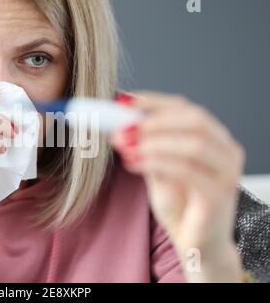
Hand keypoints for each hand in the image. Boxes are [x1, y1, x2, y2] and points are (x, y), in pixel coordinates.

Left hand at [110, 91, 245, 280]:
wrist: (196, 246)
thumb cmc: (180, 205)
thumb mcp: (158, 171)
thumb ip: (147, 148)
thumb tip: (122, 124)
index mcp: (213, 139)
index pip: (186, 108)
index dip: (154, 101)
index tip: (123, 101)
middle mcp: (225, 151)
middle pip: (194, 119)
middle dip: (154, 120)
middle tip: (123, 126)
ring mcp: (226, 173)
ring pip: (193, 143)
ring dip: (153, 141)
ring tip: (125, 145)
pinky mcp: (218, 196)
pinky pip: (187, 171)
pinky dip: (156, 163)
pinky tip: (133, 163)